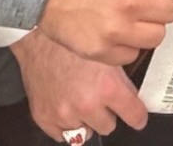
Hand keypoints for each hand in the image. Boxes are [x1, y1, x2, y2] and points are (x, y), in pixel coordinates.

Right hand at [11, 31, 148, 135]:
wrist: (36, 36)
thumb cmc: (70, 41)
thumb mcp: (108, 54)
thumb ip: (124, 80)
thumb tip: (136, 98)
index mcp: (107, 87)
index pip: (135, 117)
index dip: (137, 114)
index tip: (136, 115)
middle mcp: (86, 104)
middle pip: (108, 126)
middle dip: (106, 113)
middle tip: (97, 95)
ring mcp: (64, 114)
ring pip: (86, 133)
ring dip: (85, 119)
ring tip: (78, 97)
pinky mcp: (45, 118)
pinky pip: (63, 136)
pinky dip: (65, 124)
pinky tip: (64, 104)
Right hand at [35, 0, 172, 64]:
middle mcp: (134, 1)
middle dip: (159, 6)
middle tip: (138, 1)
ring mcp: (119, 29)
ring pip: (157, 36)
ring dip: (145, 28)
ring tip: (125, 17)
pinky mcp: (104, 51)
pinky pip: (133, 54)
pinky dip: (125, 45)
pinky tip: (111, 31)